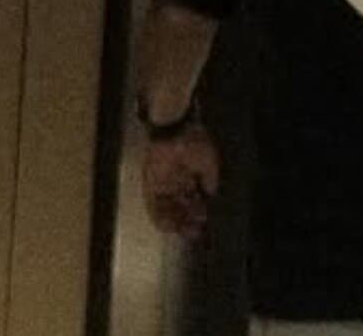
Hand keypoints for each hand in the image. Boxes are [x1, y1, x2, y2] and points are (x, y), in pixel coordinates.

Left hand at [142, 122, 218, 239]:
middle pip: (180, 207)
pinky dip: (160, 218)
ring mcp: (162, 184)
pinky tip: (168, 227)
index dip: (199, 211)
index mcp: (189, 174)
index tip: (204, 221)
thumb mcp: (209, 162)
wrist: (174, 130)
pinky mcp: (151, 185)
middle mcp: (175, 181)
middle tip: (195, 232)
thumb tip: (211, 192)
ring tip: (184, 232)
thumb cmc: (192, 141)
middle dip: (188, 220)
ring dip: (176, 222)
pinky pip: (153, 206)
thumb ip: (210, 179)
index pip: (193, 199)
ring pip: (168, 209)